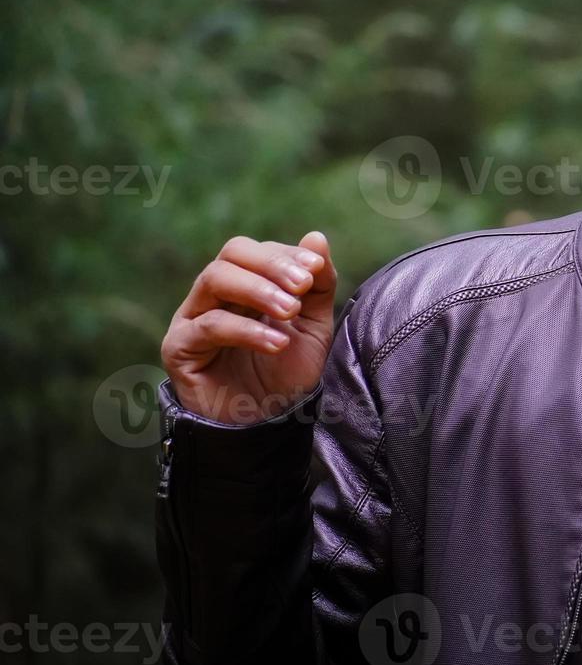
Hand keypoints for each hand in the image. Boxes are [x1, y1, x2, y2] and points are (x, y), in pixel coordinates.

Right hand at [161, 232, 336, 424]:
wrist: (266, 427)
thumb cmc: (286, 376)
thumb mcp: (314, 328)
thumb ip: (318, 286)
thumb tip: (316, 237)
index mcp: (245, 286)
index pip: (257, 250)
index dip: (286, 254)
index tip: (316, 268)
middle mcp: (214, 296)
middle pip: (232, 254)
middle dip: (271, 264)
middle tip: (302, 286)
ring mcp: (193, 319)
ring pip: (215, 280)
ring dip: (258, 290)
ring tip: (290, 312)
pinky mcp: (180, 348)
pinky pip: (209, 326)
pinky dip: (247, 330)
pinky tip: (277, 344)